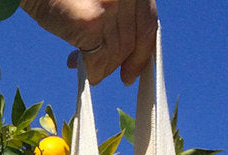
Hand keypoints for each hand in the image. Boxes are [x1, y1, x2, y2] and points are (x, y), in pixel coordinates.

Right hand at [19, 0, 157, 85]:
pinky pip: (97, 60)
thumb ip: (116, 12)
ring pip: (115, 53)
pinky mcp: (92, 22)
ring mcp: (111, 6)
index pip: (148, 23)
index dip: (141, 53)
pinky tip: (78, 67)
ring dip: (100, 67)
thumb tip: (122, 52)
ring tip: (81, 63)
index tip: (130, 74)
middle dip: (117, 63)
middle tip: (102, 74)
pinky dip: (91, 71)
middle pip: (132, 41)